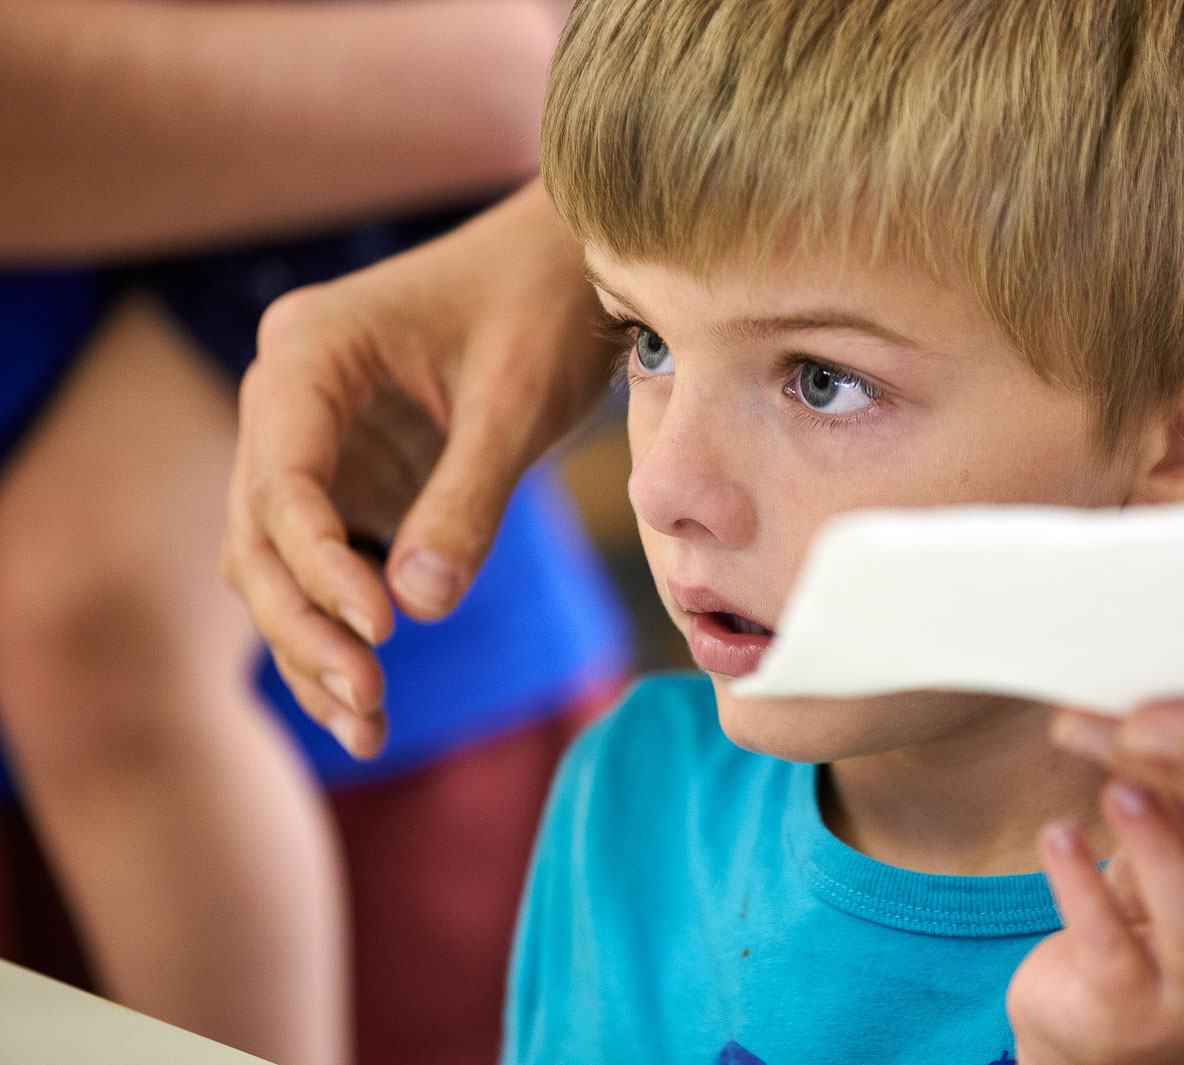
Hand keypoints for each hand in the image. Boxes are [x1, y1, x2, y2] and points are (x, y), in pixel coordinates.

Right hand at [221, 181, 614, 755]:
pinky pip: (325, 561)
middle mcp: (289, 398)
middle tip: (368, 702)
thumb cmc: (545, 308)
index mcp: (309, 353)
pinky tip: (366, 702)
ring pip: (278, 560)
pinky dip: (342, 625)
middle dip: (307, 624)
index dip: (319, 566)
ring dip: (313, 643)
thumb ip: (468, 500)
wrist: (573, 266)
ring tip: (366, 727)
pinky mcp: (351, 477)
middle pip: (260, 532)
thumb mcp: (516, 404)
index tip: (381, 632)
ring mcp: (315, 441)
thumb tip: (419, 607)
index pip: (283, 478)